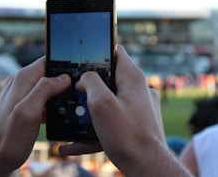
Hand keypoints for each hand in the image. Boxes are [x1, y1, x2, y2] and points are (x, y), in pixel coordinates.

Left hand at [0, 57, 70, 176]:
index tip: (77, 77)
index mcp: (22, 79)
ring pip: (46, 86)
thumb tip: (64, 78)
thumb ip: (45, 90)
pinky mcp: (21, 106)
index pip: (47, 61)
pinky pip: (40, 99)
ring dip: (57, 94)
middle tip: (75, 94)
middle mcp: (20, 83)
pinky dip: (50, 104)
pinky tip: (56, 116)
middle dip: (63, 81)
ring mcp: (19, 94)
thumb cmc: (7, 139)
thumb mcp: (29, 113)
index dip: (64, 66)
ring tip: (67, 106)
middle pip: (48, 73)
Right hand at [60, 46, 189, 175]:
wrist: (147, 167)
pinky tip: (73, 144)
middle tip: (74, 93)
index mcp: (132, 78)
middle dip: (89, 87)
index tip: (83, 59)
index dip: (99, 52)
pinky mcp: (136, 123)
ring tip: (71, 121)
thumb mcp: (101, 103)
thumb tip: (84, 79)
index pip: (116, 52)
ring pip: (109, 102)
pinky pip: (112, 121)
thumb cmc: (126, 135)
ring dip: (89, 111)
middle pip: (109, 78)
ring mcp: (139, 107)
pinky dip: (95, 129)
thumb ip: (90, 82)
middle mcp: (138, 90)